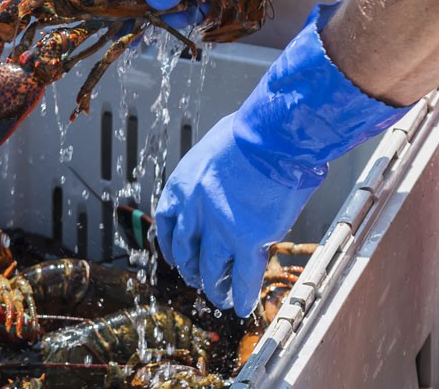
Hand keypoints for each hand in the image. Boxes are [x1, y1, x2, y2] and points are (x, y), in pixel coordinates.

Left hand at [155, 4, 410, 316]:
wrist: (273, 137)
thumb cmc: (251, 132)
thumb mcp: (216, 145)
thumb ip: (214, 169)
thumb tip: (227, 174)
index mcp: (183, 184)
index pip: (166, 221)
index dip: (169, 243)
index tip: (175, 255)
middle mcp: (193, 210)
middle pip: (185, 250)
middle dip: (191, 268)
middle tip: (197, 278)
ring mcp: (218, 228)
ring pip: (211, 269)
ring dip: (214, 286)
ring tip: (219, 297)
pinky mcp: (247, 239)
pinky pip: (243, 277)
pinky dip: (242, 294)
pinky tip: (243, 305)